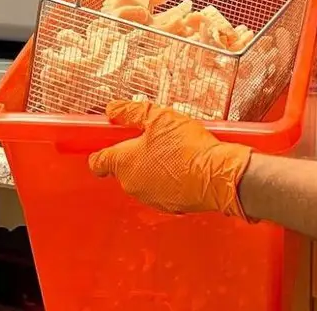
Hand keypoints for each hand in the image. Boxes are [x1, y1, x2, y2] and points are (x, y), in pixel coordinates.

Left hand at [87, 100, 252, 218]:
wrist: (219, 176)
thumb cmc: (188, 148)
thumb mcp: (158, 117)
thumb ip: (131, 112)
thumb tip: (113, 109)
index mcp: (124, 164)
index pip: (98, 161)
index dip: (101, 149)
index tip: (109, 139)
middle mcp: (133, 185)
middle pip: (124, 167)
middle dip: (135, 152)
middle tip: (153, 136)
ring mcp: (151, 198)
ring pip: (144, 178)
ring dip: (153, 165)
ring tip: (174, 149)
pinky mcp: (170, 206)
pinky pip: (162, 188)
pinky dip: (169, 177)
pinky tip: (184, 164)